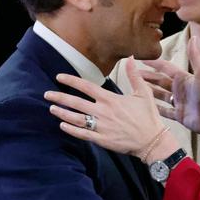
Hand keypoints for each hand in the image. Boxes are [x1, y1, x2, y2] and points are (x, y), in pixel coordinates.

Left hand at [44, 58, 167, 156]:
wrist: (152, 140)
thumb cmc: (148, 117)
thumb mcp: (143, 93)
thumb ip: (134, 75)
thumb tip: (132, 58)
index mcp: (111, 99)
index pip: (86, 87)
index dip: (71, 81)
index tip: (59, 77)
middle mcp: (103, 112)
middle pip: (76, 102)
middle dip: (59, 97)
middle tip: (47, 94)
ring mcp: (101, 126)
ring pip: (76, 118)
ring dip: (62, 113)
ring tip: (52, 108)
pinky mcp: (102, 140)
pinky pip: (82, 134)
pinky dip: (71, 129)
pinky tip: (62, 125)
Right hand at [145, 37, 199, 148]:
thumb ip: (195, 56)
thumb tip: (193, 37)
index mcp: (184, 78)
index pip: (166, 68)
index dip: (154, 63)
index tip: (142, 59)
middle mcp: (180, 89)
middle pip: (160, 81)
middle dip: (147, 77)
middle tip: (133, 74)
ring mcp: (179, 102)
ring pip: (159, 94)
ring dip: (148, 90)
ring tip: (135, 88)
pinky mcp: (178, 114)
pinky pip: (163, 111)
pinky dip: (155, 108)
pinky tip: (145, 106)